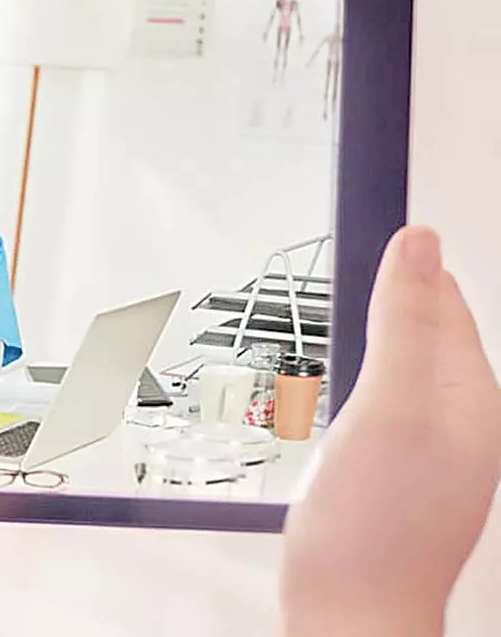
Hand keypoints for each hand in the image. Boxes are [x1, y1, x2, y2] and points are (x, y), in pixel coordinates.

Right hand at [281, 226, 500, 634]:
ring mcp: (430, 453)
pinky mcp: (397, 476)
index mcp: (471, 397)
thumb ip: (405, 323)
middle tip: (370, 248)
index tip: (378, 220)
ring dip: (384, 331)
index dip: (413, 261)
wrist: (348, 616)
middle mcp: (462, 423)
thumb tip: (419, 242)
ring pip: (409, 369)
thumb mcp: (391, 408)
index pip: (448, 303)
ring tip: (361, 299)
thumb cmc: (373, 528)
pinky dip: (366, 377)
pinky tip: (345, 382)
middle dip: (404, 292)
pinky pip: (388, 405)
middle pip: (433, 333)